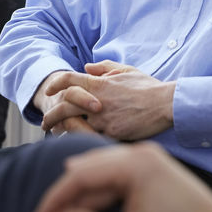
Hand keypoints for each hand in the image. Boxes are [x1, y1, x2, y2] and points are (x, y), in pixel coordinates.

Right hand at [32, 141, 211, 211]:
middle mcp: (140, 155)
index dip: (55, 199)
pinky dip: (102, 202)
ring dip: (84, 205)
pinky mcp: (152, 173)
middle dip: (69, 204)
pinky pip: (116, 182)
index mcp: (136, 163)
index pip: (80, 174)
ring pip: (100, 179)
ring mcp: (147, 161)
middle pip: (88, 173)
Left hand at [39, 62, 175, 140]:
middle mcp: (97, 101)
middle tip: (45, 122)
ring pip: (73, 126)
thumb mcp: (127, 70)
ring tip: (56, 135)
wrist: (166, 104)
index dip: (55, 84)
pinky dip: (80, 140)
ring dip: (61, 130)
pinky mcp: (111, 134)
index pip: (69, 80)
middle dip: (51, 115)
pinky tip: (74, 144)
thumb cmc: (148, 87)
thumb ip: (105, 68)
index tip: (49, 90)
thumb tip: (86, 67)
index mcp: (100, 84)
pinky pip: (90, 138)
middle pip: (64, 106)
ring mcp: (103, 119)